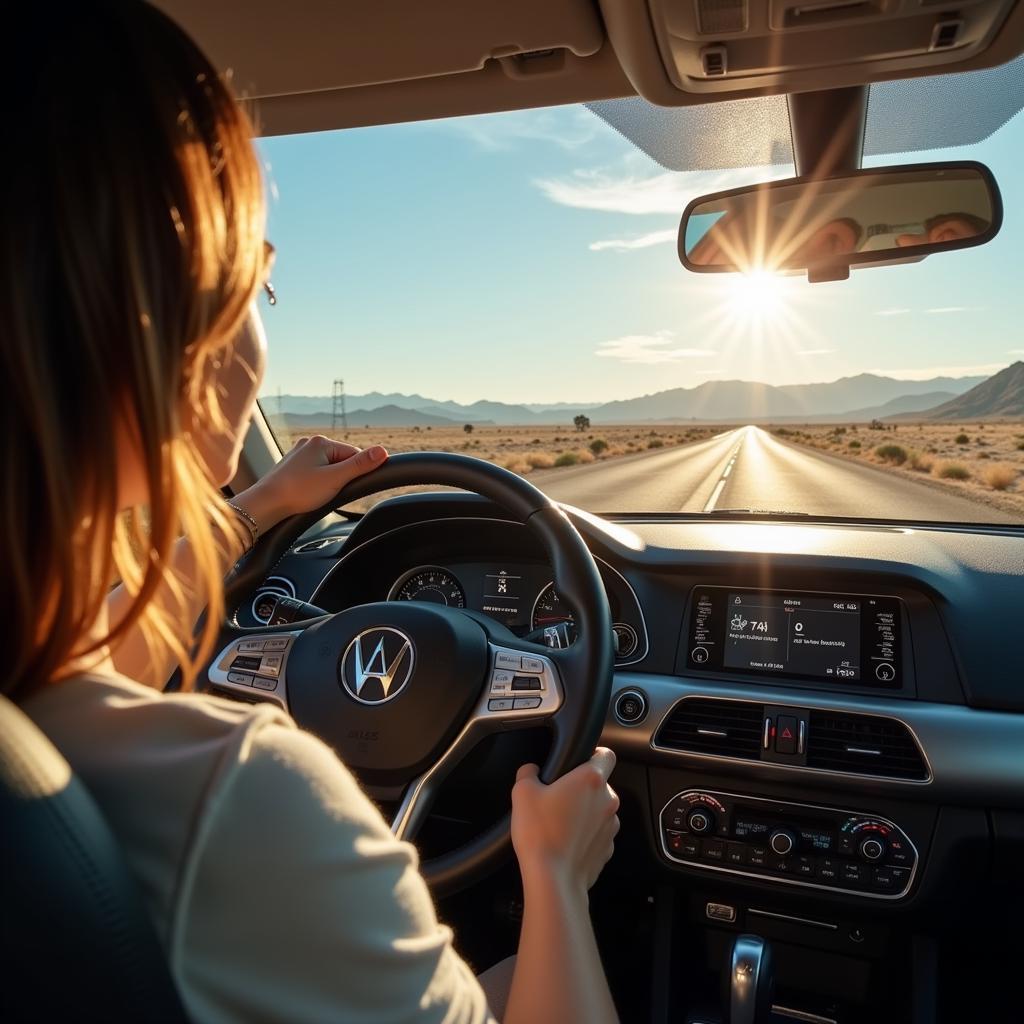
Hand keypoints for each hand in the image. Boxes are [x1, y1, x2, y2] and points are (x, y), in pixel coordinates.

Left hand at [233, 435, 388, 532]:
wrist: (266, 504)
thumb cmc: (298, 491)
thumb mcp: (335, 479)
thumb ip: (360, 465)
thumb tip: (382, 451)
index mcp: (321, 442)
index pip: (354, 454)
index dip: (356, 473)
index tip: (345, 487)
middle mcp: (309, 444)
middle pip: (341, 461)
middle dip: (340, 478)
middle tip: (328, 493)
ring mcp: (299, 455)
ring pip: (327, 468)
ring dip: (328, 482)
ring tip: (316, 494)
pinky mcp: (292, 467)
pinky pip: (314, 473)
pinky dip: (316, 484)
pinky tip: (308, 494)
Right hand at [511, 747, 619, 894]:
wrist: (553, 880)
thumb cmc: (540, 834)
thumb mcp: (522, 793)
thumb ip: (528, 772)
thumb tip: (531, 770)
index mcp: (590, 779)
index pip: (606, 754)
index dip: (594, 754)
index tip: (579, 761)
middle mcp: (607, 800)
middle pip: (599, 784)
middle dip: (580, 788)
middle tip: (557, 797)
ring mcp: (611, 826)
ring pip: (599, 809)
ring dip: (584, 812)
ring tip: (559, 822)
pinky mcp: (607, 848)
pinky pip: (598, 833)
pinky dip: (585, 834)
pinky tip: (566, 841)